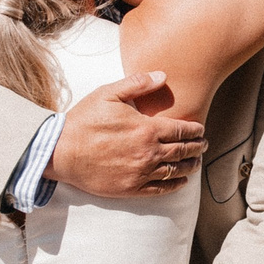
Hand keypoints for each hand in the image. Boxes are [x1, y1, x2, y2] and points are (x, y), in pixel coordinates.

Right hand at [47, 72, 206, 197]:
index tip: (200, 129)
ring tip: (196, 162)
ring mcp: (141, 173)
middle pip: (183, 151)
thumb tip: (163, 75)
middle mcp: (149, 153)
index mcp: (147, 129)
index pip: (182, 130)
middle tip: (203, 144)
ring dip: (190, 165)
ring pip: (176, 171)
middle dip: (197, 147)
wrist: (61, 151)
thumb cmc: (84, 120)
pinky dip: (175, 184)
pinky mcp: (131, 188)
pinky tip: (181, 181)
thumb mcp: (109, 93)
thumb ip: (138, 83)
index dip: (195, 130)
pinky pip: (161, 189)